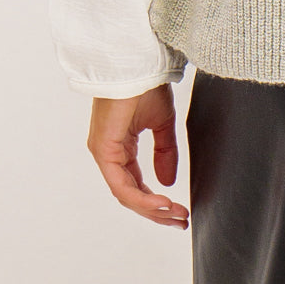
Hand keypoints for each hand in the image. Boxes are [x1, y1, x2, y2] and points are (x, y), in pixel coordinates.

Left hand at [87, 83, 189, 228]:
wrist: (137, 63)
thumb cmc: (146, 84)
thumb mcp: (162, 123)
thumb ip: (164, 152)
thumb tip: (168, 182)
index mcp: (120, 147)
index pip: (135, 184)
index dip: (156, 200)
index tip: (179, 210)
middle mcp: (109, 155)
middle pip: (131, 195)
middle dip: (157, 211)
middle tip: (180, 220)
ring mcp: (104, 154)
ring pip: (126, 194)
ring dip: (151, 209)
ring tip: (175, 215)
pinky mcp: (104, 151)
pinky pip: (122, 185)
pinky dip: (142, 198)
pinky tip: (162, 202)